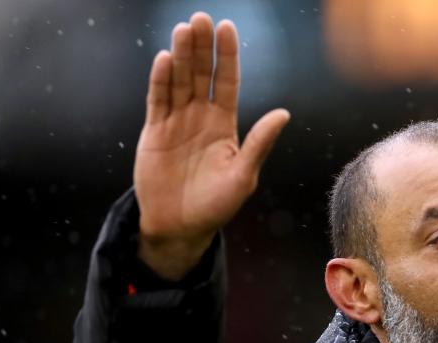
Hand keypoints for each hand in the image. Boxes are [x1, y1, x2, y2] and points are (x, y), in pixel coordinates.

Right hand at [134, 12, 289, 279]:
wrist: (180, 226)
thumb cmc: (216, 205)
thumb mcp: (243, 175)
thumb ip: (260, 144)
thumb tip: (283, 114)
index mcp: (224, 125)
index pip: (226, 82)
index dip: (226, 56)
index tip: (227, 28)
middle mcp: (200, 118)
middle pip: (201, 74)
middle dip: (202, 47)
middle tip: (202, 18)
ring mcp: (176, 122)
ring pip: (179, 81)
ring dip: (181, 55)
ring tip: (184, 29)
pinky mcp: (154, 132)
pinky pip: (158, 100)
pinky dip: (161, 80)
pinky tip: (166, 59)